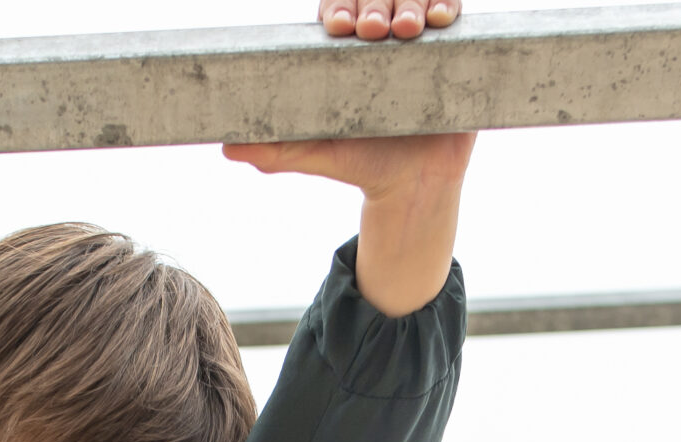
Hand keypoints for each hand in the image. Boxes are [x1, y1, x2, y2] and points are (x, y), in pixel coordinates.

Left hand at [221, 2, 473, 315]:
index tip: (337, 26)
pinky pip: (453, 10)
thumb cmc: (360, 162)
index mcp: (343, 47)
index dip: (338, 8)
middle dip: (375, 4)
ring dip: (410, 4)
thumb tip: (228, 148)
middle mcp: (381, 34)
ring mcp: (417, 37)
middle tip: (373, 29)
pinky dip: (448, 6)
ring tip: (406, 29)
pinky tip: (441, 20)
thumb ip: (274, 149)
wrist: (413, 184)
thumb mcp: (314, 155)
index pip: (338, 9)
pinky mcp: (453, 46)